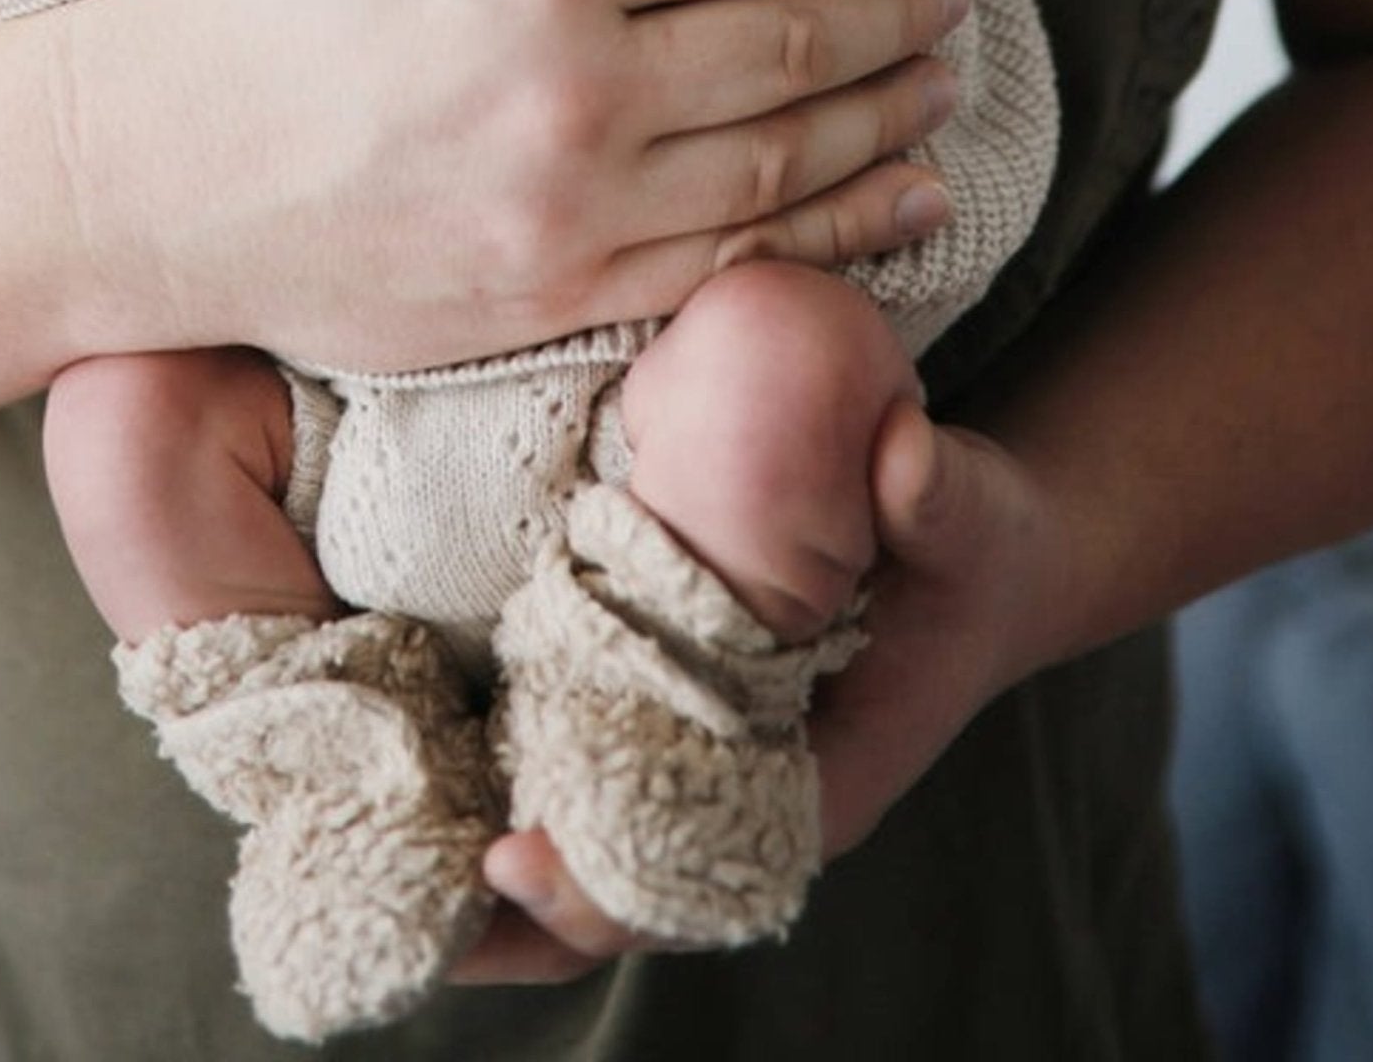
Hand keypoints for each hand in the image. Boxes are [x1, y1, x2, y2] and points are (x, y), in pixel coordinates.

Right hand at [57, 0, 966, 371]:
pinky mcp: (555, 296)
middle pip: (802, 38)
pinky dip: (844, 229)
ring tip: (943, 79)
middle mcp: (578, 79)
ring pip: (792, 154)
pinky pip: (737, 260)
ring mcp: (573, 203)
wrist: (147, 168)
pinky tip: (910, 199)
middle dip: (902, 10)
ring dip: (891, 113)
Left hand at [449, 399, 1060, 985]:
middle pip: (626, 895)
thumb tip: (900, 459)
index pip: (698, 872)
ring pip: (601, 851)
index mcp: (819, 778)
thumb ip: (939, 494)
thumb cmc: (979, 547)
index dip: (601, 883)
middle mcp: (755, 788)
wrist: (988, 551)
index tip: (506, 856)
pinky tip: (432, 761)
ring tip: (383, 853)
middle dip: (518, 912)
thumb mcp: (972, 515)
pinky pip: (596, 772)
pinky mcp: (683, 708)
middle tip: (402, 890)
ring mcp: (715, 757)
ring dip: (505, 872)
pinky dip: (524, 781)